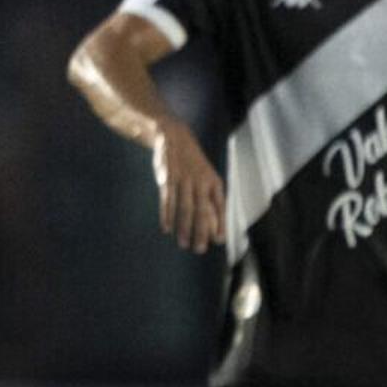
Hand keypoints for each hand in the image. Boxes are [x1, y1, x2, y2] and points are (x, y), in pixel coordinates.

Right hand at [152, 125, 225, 251]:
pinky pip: (168, 200)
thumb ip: (210, 200)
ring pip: (185, 208)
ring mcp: (183, 179)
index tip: (219, 241)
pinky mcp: (167, 178)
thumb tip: (215, 227)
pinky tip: (167, 228)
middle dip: (201, 231)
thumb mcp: (206, 177)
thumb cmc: (193, 164)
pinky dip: (167, 215)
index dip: (220, 223)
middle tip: (199, 249)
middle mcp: (200, 181)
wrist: (174, 137)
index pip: (219, 206)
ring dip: (184, 227)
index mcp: (214, 182)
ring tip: (184, 243)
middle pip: (202, 210)